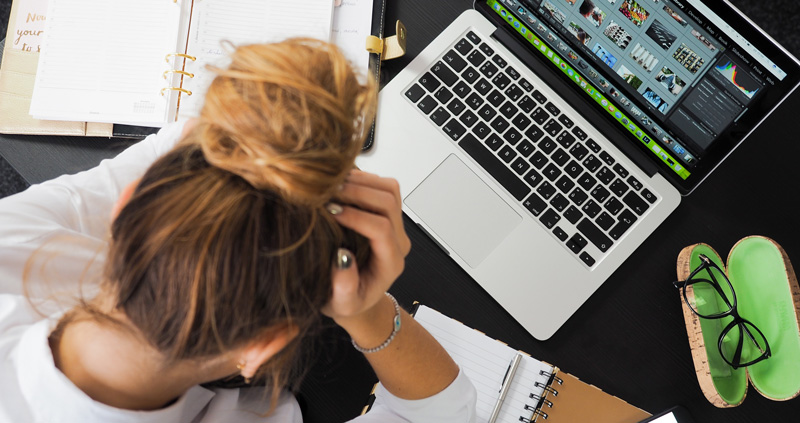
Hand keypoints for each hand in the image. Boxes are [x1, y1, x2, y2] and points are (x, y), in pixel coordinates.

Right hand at [321, 170, 410, 322]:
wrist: (356, 296)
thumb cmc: (347, 301)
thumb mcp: (342, 304)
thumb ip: (344, 287)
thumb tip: (342, 257)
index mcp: (390, 262)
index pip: (381, 229)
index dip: (356, 217)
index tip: (331, 212)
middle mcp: (397, 240)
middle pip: (388, 202)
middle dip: (357, 193)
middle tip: (327, 193)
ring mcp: (394, 224)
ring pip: (389, 189)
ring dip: (361, 181)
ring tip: (332, 185)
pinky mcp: (386, 213)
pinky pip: (382, 186)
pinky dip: (361, 179)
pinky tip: (338, 184)